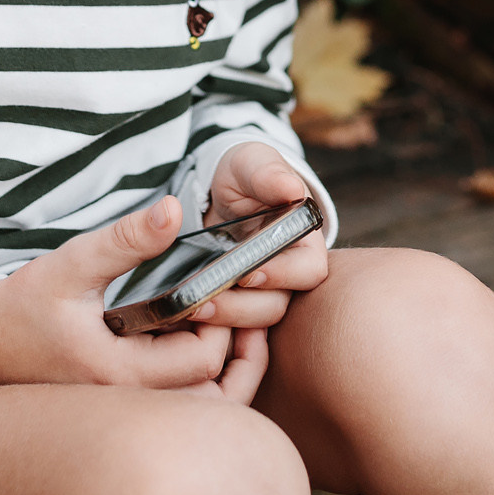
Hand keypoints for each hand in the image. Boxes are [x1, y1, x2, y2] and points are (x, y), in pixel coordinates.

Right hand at [0, 196, 232, 387]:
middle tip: (247, 313)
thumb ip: (127, 240)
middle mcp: (129, 401)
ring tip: (233, 329)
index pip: (203, 360)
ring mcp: (129, 408)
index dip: (225, 323)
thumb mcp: (75, 263)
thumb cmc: (25, 304)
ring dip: (227, 373)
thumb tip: (175, 210)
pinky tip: (198, 342)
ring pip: (202, 408)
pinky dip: (203, 382)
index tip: (222, 289)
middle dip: (239, 355)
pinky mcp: (126, 405)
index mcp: (120, 372)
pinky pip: (182, 405)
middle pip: (216, 398)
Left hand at [184, 143, 329, 331]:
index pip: (308, 271)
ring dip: (224, 319)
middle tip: (205, 303)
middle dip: (242, 307)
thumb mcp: (252, 165)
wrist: (216, 191)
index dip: (282, 275)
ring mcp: (261, 294)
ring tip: (191, 310)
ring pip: (253, 322)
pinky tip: (186, 322)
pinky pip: (229, 329)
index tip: (248, 274)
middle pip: (277, 304)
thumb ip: (269, 174)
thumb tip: (292, 189)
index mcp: (303, 242)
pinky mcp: (235, 305)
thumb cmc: (244, 174)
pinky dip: (211, 329)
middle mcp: (289, 274)